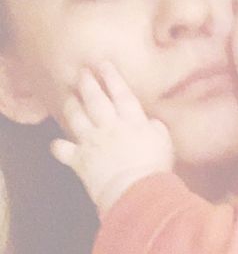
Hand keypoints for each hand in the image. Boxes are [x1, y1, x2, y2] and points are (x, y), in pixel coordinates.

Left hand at [49, 62, 174, 214]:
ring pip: (76, 117)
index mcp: (132, 120)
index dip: (112, 77)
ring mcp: (91, 141)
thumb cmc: (154, 166)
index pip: (121, 93)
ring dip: (71, 104)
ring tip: (69, 96)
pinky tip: (57, 143)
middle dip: (88, 83)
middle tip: (82, 71)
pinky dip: (59, 145)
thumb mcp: (164, 141)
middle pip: (95, 100)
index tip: (103, 64)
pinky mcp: (79, 160)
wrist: (134, 189)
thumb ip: (154, 127)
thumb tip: (148, 122)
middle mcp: (109, 126)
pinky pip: (63, 149)